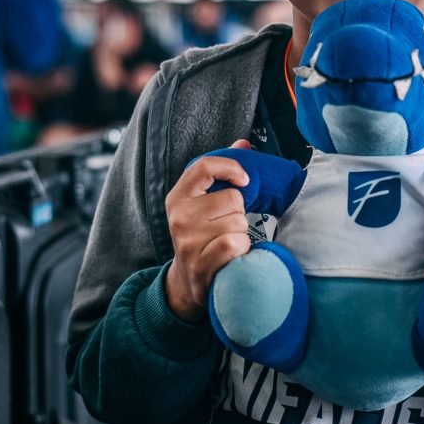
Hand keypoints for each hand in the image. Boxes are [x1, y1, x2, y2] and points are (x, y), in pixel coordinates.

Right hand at [163, 139, 253, 322]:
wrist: (188, 280)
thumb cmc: (201, 234)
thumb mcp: (203, 202)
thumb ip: (222, 172)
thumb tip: (244, 144)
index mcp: (178, 196)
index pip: (204, 166)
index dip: (231, 168)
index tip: (244, 180)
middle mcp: (179, 216)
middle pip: (232, 199)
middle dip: (238, 213)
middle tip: (226, 225)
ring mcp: (188, 241)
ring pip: (238, 222)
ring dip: (240, 232)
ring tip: (225, 241)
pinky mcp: (201, 263)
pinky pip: (237, 243)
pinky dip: (242, 250)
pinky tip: (229, 255)